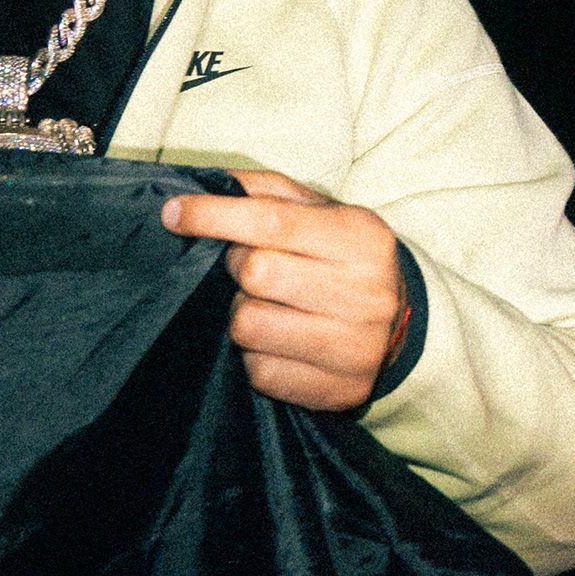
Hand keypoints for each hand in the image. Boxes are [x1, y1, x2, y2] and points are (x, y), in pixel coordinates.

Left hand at [160, 168, 408, 413]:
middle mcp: (368, 293)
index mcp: (363, 239)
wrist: (400, 326)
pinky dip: (256, 356)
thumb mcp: (320, 213)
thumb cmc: (341, 259)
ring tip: (267, 308)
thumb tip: (199, 186)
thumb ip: (265, 193)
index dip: (214, 215)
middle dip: (238, 268)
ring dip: (243, 314)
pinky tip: (278, 343)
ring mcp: (357, 347)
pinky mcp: (342, 390)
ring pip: (248, 326)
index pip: (274, 221)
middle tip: (251, 268)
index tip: (174, 213)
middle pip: (256, 274)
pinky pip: (260, 372)